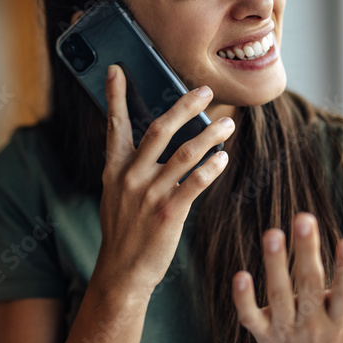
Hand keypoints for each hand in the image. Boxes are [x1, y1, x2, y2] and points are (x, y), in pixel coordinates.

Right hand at [92, 64, 233, 301]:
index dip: (116, 97)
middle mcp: (129, 177)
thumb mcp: (114, 196)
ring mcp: (149, 194)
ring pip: (185, 153)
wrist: (122, 272)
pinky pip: (195, 182)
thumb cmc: (123, 233)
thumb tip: (149, 145)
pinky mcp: (169, 212)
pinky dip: (211, 167)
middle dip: (184, 106)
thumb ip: (128, 169)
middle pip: (160, 129)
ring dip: (210, 135)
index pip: (114, 125)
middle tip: (205, 90)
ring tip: (228, 124)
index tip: (117, 70)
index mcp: (114, 170)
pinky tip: (223, 158)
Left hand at [232, 213, 342, 342]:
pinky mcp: (263, 332)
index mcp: (342, 316)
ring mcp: (286, 329)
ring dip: (275, 265)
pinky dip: (244, 298)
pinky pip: (251, 315)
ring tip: (273, 233)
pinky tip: (239, 274)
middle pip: (310, 286)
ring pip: (279, 296)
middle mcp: (314, 323)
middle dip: (307, 252)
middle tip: (304, 217)